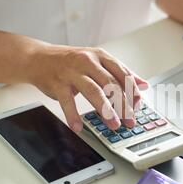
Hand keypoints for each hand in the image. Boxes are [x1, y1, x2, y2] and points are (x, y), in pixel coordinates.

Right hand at [28, 44, 147, 131]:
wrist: (39, 58)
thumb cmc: (70, 62)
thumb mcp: (98, 62)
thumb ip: (120, 73)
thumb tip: (143, 84)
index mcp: (101, 56)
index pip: (122, 74)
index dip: (132, 91)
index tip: (139, 106)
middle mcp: (88, 62)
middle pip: (111, 84)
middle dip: (123, 104)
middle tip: (130, 121)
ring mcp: (72, 72)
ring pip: (93, 91)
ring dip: (106, 110)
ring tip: (114, 125)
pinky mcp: (58, 83)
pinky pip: (67, 101)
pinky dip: (73, 115)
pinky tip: (78, 127)